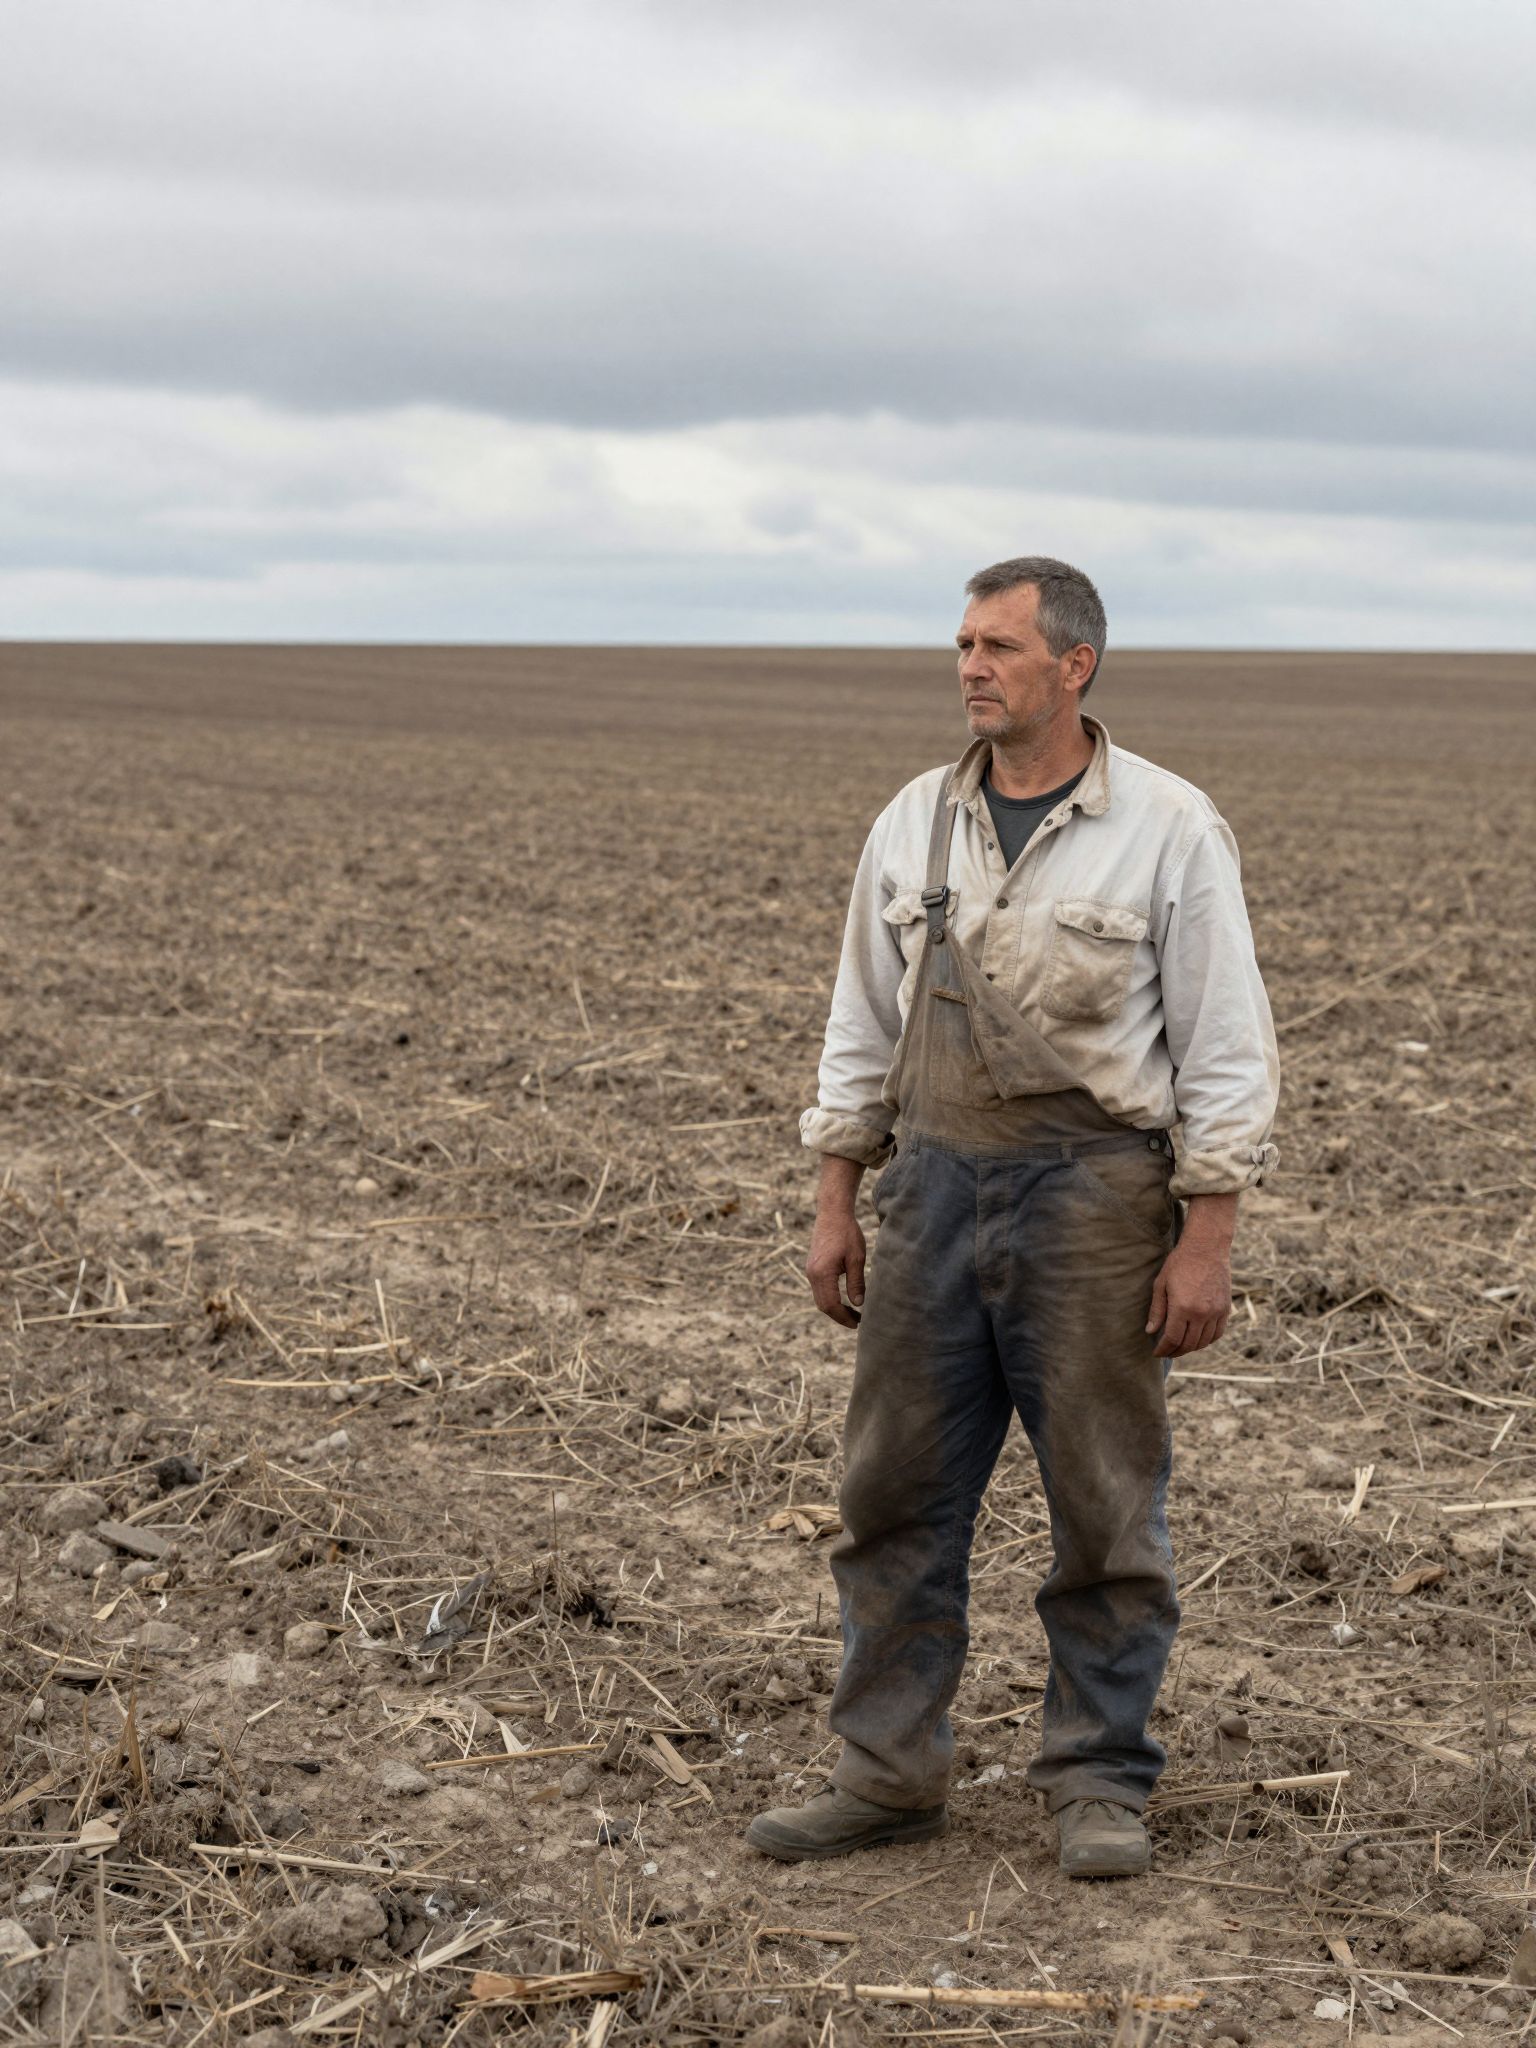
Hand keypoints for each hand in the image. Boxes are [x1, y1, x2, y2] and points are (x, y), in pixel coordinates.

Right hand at [806, 1208, 865, 1327]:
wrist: (832, 1213)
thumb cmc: (847, 1232)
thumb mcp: (856, 1258)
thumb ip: (856, 1282)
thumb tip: (858, 1304)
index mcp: (822, 1273)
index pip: (831, 1305)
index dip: (843, 1317)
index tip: (857, 1324)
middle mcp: (812, 1273)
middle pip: (822, 1305)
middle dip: (839, 1316)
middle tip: (857, 1321)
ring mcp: (810, 1270)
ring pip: (819, 1298)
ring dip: (834, 1308)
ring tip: (852, 1312)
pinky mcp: (812, 1266)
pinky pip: (819, 1289)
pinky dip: (830, 1298)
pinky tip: (843, 1298)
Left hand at [1147, 1235, 1231, 1358]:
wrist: (1206, 1248)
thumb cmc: (1180, 1263)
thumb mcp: (1161, 1284)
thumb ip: (1157, 1310)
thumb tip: (1150, 1332)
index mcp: (1182, 1308)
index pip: (1172, 1339)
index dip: (1163, 1349)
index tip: (1157, 1353)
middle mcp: (1201, 1314)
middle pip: (1188, 1344)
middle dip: (1175, 1351)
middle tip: (1167, 1352)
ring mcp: (1215, 1312)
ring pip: (1203, 1342)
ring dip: (1191, 1348)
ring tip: (1180, 1347)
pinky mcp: (1225, 1309)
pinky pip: (1217, 1334)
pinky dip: (1207, 1341)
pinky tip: (1198, 1339)